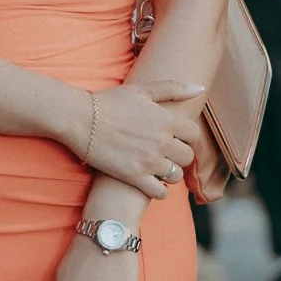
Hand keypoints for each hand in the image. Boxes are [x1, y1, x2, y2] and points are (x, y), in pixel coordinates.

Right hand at [73, 80, 202, 199]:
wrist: (81, 119)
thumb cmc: (110, 102)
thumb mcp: (142, 90)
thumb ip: (173, 89)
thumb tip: (199, 88)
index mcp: (166, 119)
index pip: (194, 134)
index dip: (187, 137)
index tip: (176, 138)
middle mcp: (162, 141)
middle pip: (187, 156)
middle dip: (179, 155)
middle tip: (166, 154)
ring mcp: (149, 161)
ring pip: (175, 175)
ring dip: (170, 173)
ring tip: (158, 168)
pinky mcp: (134, 176)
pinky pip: (160, 192)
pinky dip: (160, 191)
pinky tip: (151, 183)